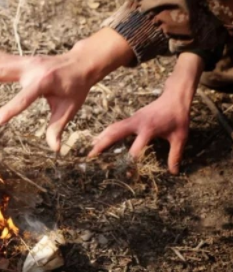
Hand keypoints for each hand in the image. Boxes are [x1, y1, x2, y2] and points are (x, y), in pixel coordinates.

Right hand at [0, 28, 133, 151]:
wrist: (81, 63)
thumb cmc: (75, 87)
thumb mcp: (69, 109)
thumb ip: (57, 127)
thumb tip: (54, 148)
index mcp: (43, 82)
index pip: (23, 99)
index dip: (9, 110)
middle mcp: (30, 69)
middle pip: (0, 71)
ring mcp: (24, 62)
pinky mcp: (20, 60)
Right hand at [88, 53, 203, 173]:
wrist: (175, 98)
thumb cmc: (178, 118)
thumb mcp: (180, 137)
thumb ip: (175, 155)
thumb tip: (174, 172)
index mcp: (148, 129)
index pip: (136, 147)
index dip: (131, 160)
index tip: (127, 173)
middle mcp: (136, 123)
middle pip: (115, 133)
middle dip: (102, 144)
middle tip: (91, 155)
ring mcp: (132, 119)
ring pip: (112, 128)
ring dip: (101, 138)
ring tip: (91, 149)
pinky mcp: (131, 118)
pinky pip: (115, 126)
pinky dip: (106, 132)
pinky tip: (99, 139)